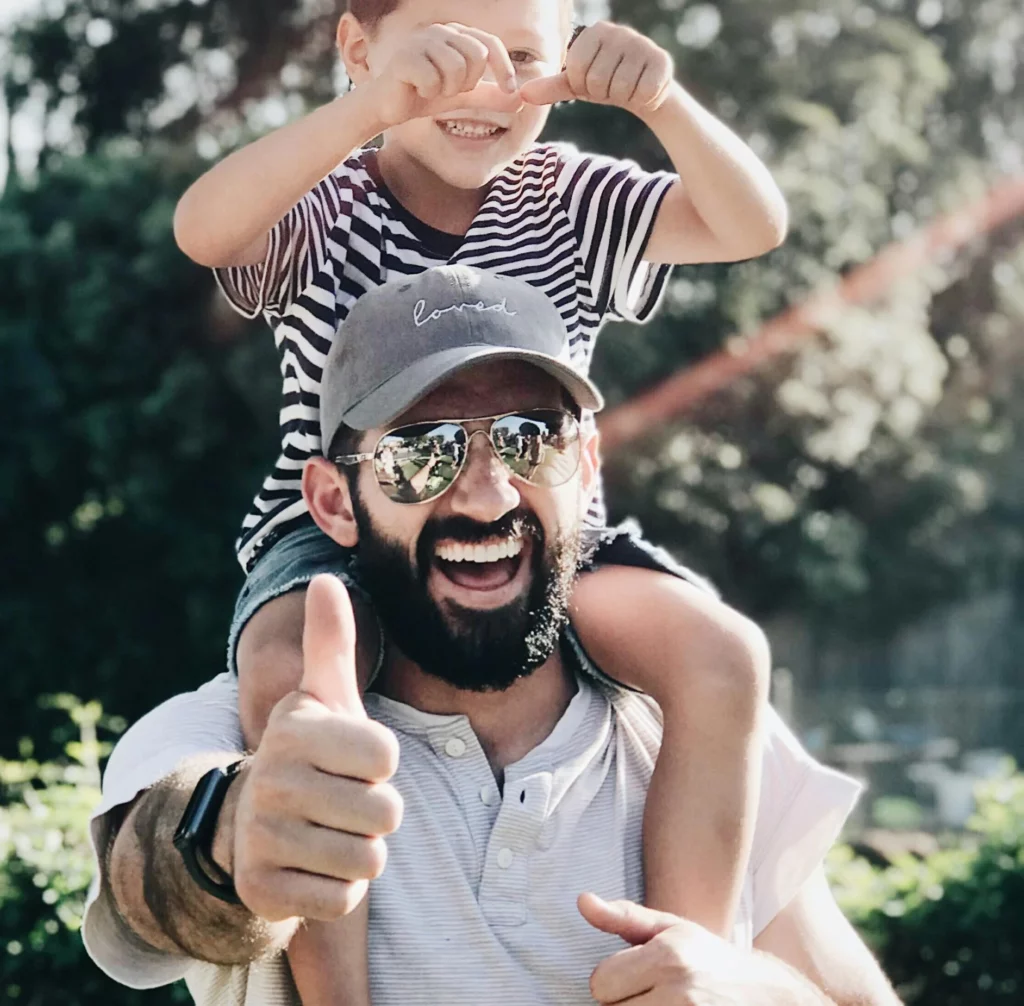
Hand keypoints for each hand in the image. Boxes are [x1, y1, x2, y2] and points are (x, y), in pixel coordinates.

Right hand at [231, 575, 402, 921]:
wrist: (257, 822)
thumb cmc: (313, 754)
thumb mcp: (324, 696)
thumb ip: (332, 641)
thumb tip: (326, 577)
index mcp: (294, 729)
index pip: (386, 754)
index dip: (381, 762)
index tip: (352, 759)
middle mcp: (270, 779)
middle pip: (385, 812)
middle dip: (377, 812)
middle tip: (342, 802)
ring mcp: (261, 837)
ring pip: (369, 858)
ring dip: (361, 851)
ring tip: (330, 831)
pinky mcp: (262, 891)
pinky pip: (344, 899)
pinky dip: (340, 889)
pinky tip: (313, 866)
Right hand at [365, 22, 523, 127]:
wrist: (388, 106)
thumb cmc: (424, 95)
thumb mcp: (463, 97)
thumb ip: (489, 96)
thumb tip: (521, 99)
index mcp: (456, 36)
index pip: (491, 44)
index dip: (505, 68)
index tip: (511, 91)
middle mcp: (440, 31)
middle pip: (477, 55)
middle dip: (469, 82)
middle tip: (450, 90)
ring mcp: (421, 40)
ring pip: (456, 68)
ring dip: (447, 90)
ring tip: (432, 90)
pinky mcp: (404, 56)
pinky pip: (432, 79)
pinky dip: (428, 92)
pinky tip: (417, 89)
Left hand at [520, 22, 673, 118]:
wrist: (645, 90)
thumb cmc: (605, 84)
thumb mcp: (577, 85)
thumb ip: (550, 88)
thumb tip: (522, 94)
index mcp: (594, 32)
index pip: (576, 71)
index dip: (583, 86)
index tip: (593, 82)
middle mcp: (619, 32)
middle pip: (597, 81)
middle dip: (603, 93)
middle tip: (613, 85)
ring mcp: (642, 44)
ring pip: (619, 89)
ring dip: (622, 97)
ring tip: (628, 87)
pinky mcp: (662, 60)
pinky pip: (642, 93)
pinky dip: (642, 99)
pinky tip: (644, 88)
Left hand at [581, 893, 789, 1004]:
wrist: (769, 997)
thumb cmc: (710, 960)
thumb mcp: (672, 929)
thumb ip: (623, 917)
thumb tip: (581, 901)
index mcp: (668, 956)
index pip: (600, 983)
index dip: (613, 983)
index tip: (636, 979)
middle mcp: (680, 993)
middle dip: (625, 1005)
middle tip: (653, 996)